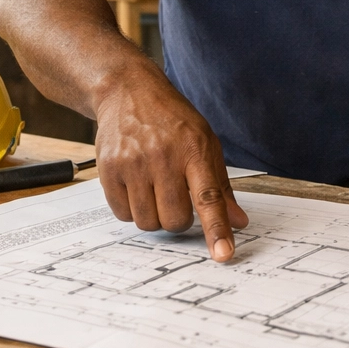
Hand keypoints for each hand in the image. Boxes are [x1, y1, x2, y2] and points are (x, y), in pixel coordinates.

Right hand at [94, 67, 247, 261]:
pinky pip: (123, 215)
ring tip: (156, 189)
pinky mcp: (109, 170)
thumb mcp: (205, 143)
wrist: (129, 93)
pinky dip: (132, 209)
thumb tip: (239, 221)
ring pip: (148, 222)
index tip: (223, 254)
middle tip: (178, 198)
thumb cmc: (173, 120)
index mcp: (194, 150)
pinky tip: (137, 186)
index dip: (217, 229)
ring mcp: (133, 164)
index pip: (209, 197)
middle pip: (175, 219)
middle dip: (180, 219)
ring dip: (155, 216)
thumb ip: (221, 185)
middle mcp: (163, 157)